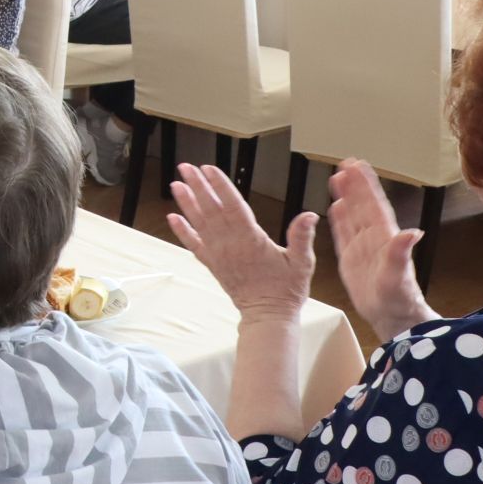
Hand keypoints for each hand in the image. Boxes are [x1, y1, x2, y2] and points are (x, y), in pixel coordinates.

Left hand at [167, 164, 316, 320]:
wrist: (268, 316)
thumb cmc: (287, 290)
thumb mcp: (302, 263)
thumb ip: (302, 236)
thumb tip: (310, 215)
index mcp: (252, 240)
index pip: (233, 206)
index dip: (220, 186)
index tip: (209, 169)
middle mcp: (230, 244)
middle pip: (211, 209)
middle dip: (198, 186)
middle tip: (187, 167)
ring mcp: (219, 254)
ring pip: (199, 223)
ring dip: (186, 203)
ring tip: (176, 184)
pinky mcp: (213, 264)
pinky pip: (193, 244)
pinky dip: (182, 230)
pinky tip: (172, 217)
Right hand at [325, 159, 434, 339]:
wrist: (392, 319)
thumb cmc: (399, 300)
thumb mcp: (399, 277)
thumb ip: (400, 254)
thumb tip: (413, 232)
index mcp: (385, 238)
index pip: (374, 205)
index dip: (366, 185)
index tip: (358, 166)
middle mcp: (374, 239)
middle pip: (362, 205)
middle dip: (355, 184)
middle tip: (345, 163)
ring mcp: (362, 248)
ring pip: (352, 215)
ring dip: (346, 197)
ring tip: (338, 178)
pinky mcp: (351, 259)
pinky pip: (343, 234)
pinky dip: (339, 220)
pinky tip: (335, 207)